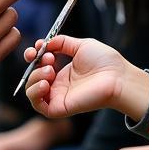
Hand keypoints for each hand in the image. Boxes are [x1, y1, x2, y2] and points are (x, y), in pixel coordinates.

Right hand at [23, 35, 148, 120]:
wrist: (117, 77)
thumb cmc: (105, 62)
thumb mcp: (82, 45)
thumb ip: (62, 42)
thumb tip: (46, 42)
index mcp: (63, 73)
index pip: (38, 66)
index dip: (33, 56)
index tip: (39, 47)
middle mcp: (58, 85)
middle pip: (32, 77)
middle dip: (34, 65)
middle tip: (48, 57)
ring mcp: (58, 97)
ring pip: (31, 91)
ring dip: (34, 77)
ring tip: (51, 70)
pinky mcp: (60, 107)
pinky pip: (38, 105)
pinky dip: (35, 93)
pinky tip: (45, 83)